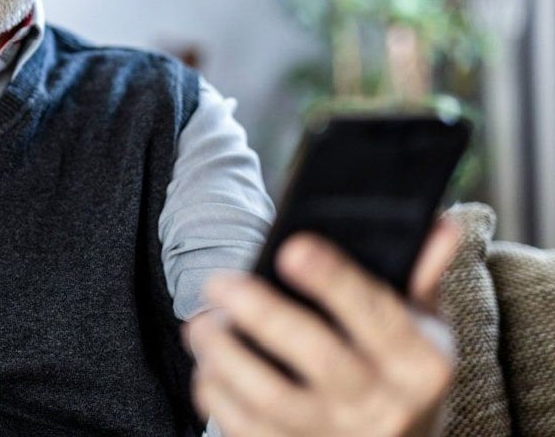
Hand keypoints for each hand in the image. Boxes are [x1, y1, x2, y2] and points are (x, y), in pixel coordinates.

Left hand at [184, 217, 460, 436]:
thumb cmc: (398, 373)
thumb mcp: (422, 329)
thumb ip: (419, 276)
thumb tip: (438, 224)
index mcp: (418, 365)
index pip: (377, 315)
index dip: (334, 280)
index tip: (293, 248)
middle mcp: (383, 406)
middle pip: (319, 356)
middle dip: (262, 314)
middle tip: (218, 282)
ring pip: (273, 399)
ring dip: (226, 357)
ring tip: (201, 325)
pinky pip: (248, 431)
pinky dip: (217, 397)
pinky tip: (207, 369)